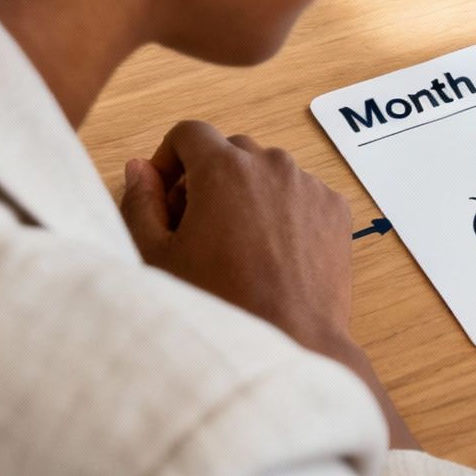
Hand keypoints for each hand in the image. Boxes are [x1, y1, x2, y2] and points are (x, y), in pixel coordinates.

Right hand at [120, 120, 416, 448]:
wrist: (291, 342)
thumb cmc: (219, 305)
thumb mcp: (158, 256)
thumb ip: (141, 203)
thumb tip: (140, 168)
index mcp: (225, 167)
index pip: (190, 132)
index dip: (170, 159)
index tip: (165, 195)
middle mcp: (272, 164)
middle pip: (230, 151)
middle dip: (207, 179)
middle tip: (194, 229)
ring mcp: (309, 185)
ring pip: (268, 172)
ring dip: (247, 194)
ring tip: (234, 247)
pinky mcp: (336, 209)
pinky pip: (301, 194)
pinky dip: (283, 211)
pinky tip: (270, 255)